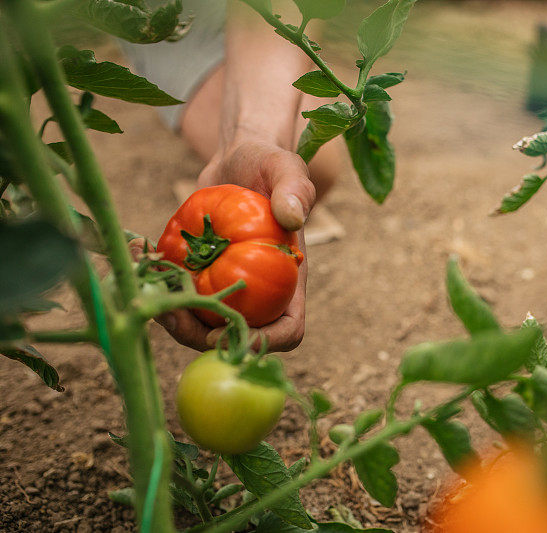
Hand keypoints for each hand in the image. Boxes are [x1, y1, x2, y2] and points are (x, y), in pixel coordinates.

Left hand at [158, 142, 315, 351]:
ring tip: (146, 286)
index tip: (225, 330)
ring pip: (201, 322)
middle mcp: (260, 292)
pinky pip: (180, 294)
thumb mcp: (286, 168)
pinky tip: (139, 253)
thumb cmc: (269, 164)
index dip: (262, 343)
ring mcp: (228, 286)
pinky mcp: (200, 274)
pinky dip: (156, 284)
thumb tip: (292, 216)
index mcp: (288, 280)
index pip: (287, 329)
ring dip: (172, 315)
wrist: (239, 158)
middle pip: (236, 336)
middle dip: (200, 336)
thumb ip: (295, 189)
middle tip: (169, 314)